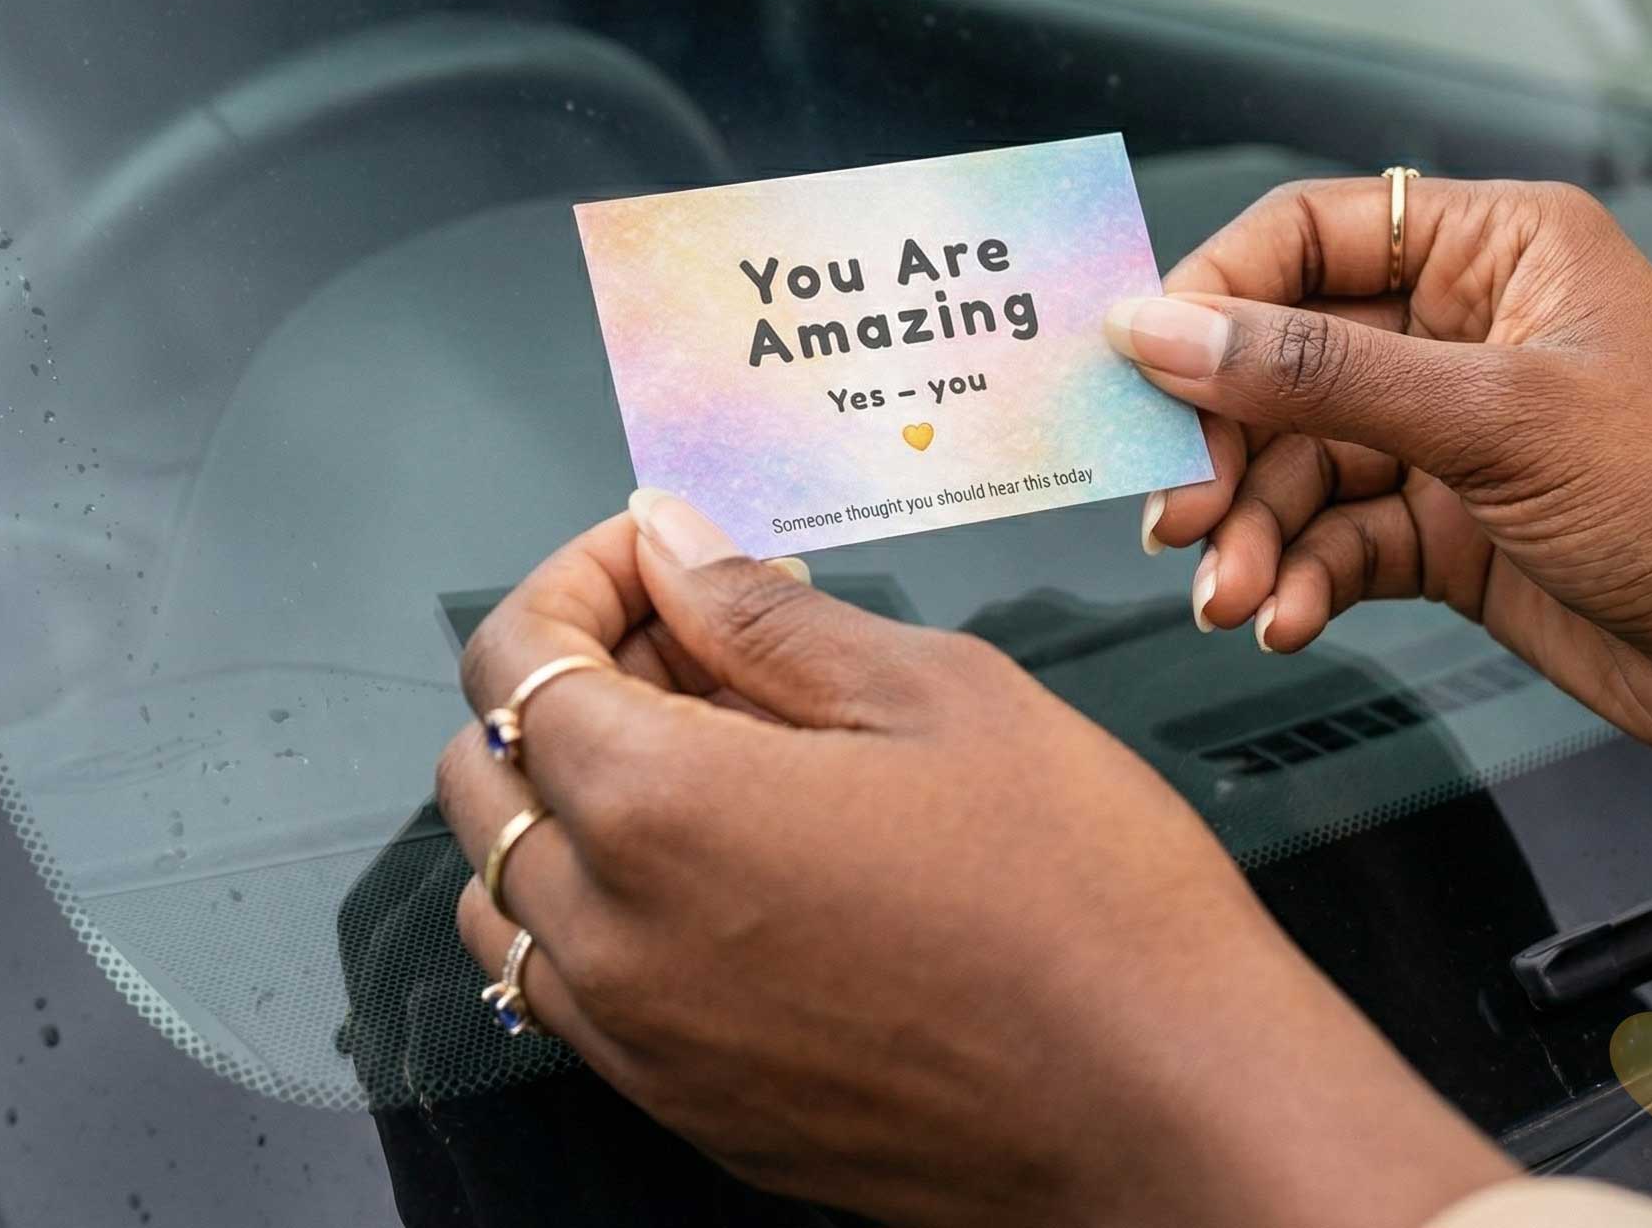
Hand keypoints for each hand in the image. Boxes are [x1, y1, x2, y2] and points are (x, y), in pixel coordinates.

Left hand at [435, 495, 1511, 1227]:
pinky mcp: (687, 1106)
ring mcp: (640, 1042)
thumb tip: (671, 546)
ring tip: (711, 754)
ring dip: (570, 798)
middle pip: (484, 772)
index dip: (578, 578)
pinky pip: (572, 989)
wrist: (1167, 1103)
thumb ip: (764, 614)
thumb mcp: (935, 692)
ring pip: (510, 890)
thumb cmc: (1080, 889)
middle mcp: (614, 936)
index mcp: (659, 806)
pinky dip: (601, 905)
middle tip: (701, 644)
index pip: (516, 660)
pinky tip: (725, 869)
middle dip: (568, 676)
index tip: (659, 559)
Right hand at [1110, 177, 1651, 773]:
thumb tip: (1169, 329)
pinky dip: (1297, 579)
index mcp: (1492, 253)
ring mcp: (1446, 437)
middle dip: (1224, 447)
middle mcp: (1458, 335)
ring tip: (1233, 593)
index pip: (1304, 237)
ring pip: (1295, 466)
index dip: (1212, 295)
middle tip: (1178, 509)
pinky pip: (1330, 539)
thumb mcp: (1496, 421)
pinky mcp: (1440, 528)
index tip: (1139, 365)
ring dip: (1251, 533)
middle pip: (1278, 363)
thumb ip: (1317, 374)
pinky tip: (1287, 615)